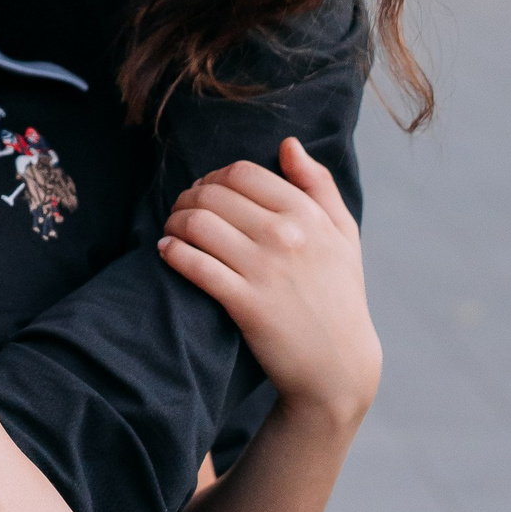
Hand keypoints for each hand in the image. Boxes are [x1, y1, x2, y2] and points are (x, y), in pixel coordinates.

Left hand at [158, 137, 380, 430]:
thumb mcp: (344, 235)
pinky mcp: (244, 302)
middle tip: (181, 210)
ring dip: (174, 221)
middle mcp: (286, 236)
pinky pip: (194, 264)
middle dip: (188, 197)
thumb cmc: (339, 296)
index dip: (215, 177)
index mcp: (307, 215)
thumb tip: (288, 144)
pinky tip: (166, 251)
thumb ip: (318, 185)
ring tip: (172, 230)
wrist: (339, 367)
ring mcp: (264, 269)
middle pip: (213, 194)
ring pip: (198, 223)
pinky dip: (171, 251)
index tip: (208, 191)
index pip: (242, 172)